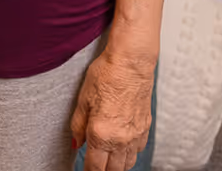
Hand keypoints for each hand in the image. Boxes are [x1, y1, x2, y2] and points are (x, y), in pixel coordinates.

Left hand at [69, 49, 154, 170]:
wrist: (131, 63)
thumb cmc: (106, 75)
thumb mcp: (83, 99)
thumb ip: (78, 125)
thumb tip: (76, 143)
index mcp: (101, 134)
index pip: (94, 167)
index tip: (84, 170)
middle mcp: (121, 139)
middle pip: (112, 170)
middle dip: (102, 170)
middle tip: (94, 164)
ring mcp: (135, 135)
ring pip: (127, 164)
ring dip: (116, 165)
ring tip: (106, 159)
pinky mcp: (145, 128)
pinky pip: (137, 151)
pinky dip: (129, 153)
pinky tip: (121, 145)